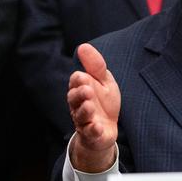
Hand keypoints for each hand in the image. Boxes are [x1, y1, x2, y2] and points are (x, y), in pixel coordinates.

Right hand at [66, 43, 120, 172]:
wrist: (107, 129)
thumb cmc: (103, 102)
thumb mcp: (104, 82)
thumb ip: (95, 66)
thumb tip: (83, 46)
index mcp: (80, 90)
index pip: (75, 82)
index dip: (78, 80)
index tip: (83, 76)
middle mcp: (79, 105)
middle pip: (74, 99)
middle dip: (79, 94)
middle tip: (87, 89)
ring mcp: (84, 120)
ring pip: (81, 115)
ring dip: (85, 110)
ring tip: (90, 105)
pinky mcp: (92, 134)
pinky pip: (90, 133)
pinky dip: (93, 130)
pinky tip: (97, 126)